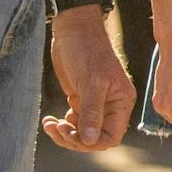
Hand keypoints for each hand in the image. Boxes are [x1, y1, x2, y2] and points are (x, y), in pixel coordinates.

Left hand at [43, 10, 136, 153]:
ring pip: (82, 132)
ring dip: (65, 133)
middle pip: (95, 138)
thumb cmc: (87, 50)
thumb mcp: (90, 82)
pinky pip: (74, 121)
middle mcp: (111, 104)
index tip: (71, 135)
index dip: (92, 142)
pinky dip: (62, 125)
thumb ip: (92, 113)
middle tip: (57, 128)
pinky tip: (51, 119)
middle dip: (74, 138)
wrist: (73, 28)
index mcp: (121, 101)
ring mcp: (95, 102)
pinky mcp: (81, 98)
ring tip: (50, 124)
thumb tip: (91, 142)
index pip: (111, 136)